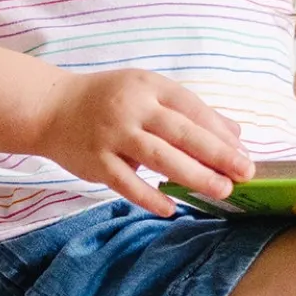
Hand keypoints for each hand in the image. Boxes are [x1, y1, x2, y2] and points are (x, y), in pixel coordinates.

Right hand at [35, 68, 254, 215]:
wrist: (50, 108)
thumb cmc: (108, 101)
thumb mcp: (148, 93)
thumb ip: (189, 112)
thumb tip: (235, 133)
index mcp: (149, 87)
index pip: (193, 108)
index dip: (220, 132)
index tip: (244, 153)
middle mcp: (132, 108)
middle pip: (182, 133)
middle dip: (217, 154)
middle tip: (245, 173)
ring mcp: (112, 135)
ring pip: (160, 157)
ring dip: (194, 175)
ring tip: (221, 190)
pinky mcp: (96, 161)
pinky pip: (127, 183)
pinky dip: (149, 197)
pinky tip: (171, 208)